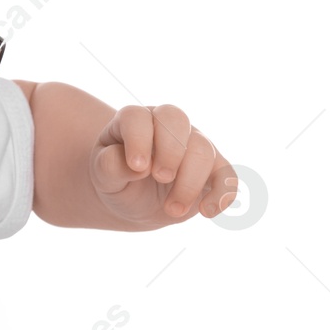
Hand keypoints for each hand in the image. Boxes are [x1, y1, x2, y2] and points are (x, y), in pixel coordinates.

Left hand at [91, 103, 237, 226]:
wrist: (131, 200)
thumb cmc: (115, 178)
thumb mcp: (102, 174)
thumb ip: (110, 165)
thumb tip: (136, 166)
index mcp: (134, 121)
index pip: (137, 117)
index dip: (139, 139)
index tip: (136, 167)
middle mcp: (166, 125)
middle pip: (177, 120)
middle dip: (171, 151)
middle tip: (161, 178)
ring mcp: (193, 144)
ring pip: (203, 149)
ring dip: (189, 182)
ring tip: (171, 209)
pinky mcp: (213, 169)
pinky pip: (227, 175)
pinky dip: (222, 193)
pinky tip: (207, 212)